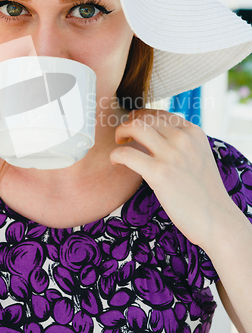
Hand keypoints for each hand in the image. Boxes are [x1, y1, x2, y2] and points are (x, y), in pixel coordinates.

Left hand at [110, 109, 232, 248]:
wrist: (217, 219)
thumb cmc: (205, 192)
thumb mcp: (200, 156)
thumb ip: (184, 142)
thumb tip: (159, 134)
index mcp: (194, 132)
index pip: (160, 113)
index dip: (143, 116)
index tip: (134, 124)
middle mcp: (183, 138)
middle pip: (146, 117)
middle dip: (130, 123)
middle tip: (124, 135)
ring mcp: (171, 154)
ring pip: (135, 127)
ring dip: (121, 132)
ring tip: (119, 143)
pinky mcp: (159, 172)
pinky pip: (126, 153)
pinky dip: (116, 154)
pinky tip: (116, 162)